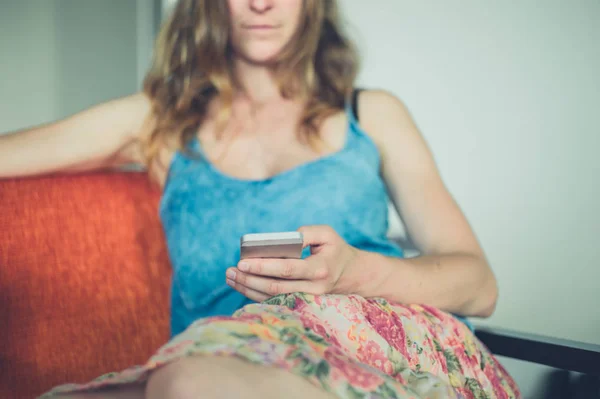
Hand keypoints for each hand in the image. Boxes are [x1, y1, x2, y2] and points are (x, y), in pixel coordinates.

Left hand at [225, 225, 361, 301]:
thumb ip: (306, 233)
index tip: (242, 261)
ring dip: (248, 289)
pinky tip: (241, 285)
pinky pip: (275, 301)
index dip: (263, 266)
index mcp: (320, 268)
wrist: (352, 275)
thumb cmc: (335, 250)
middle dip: (249, 279)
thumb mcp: (327, 234)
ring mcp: (307, 300)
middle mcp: (314, 288)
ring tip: (230, 277)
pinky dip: (256, 294)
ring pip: (272, 297)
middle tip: (230, 270)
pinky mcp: (301, 304)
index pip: (287, 269)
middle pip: (275, 287)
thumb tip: (283, 240)